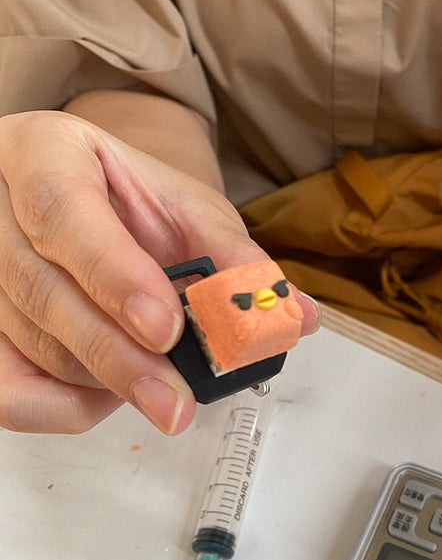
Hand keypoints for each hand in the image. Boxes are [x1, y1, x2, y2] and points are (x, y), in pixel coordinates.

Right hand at [0, 111, 318, 434]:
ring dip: (102, 379)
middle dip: (117, 356)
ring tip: (163, 385)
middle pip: (39, 289)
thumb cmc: (140, 202)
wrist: (101, 202)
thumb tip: (295, 317)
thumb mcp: (192, 213)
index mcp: (45, 151)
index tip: (165, 328)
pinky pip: (3, 390)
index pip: (60, 209)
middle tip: (176, 400)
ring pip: (28, 342)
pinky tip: (110, 396)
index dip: (112, 274)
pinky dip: (60, 408)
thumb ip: (237, 260)